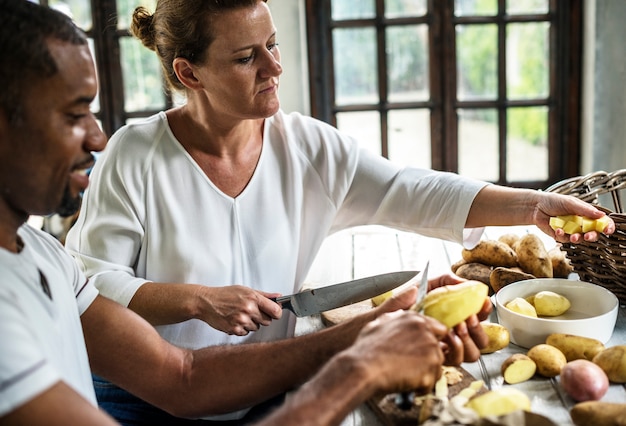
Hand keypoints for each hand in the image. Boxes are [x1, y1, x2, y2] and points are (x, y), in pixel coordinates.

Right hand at [196, 285, 281, 335]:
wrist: (206, 302)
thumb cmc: (225, 294)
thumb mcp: (245, 290)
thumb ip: (264, 295)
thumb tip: (278, 297)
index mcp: (253, 298)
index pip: (276, 311)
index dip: (277, 312)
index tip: (274, 312)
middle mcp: (248, 309)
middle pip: (268, 321)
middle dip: (262, 317)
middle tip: (253, 311)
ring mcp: (241, 321)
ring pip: (256, 328)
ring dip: (251, 323)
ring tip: (240, 314)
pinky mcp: (234, 330)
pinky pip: (246, 333)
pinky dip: (242, 328)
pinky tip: (235, 320)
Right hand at [347, 310, 447, 393]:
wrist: (363, 367)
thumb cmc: (366, 348)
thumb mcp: (379, 322)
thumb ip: (397, 316)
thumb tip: (402, 310)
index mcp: (414, 319)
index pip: (438, 329)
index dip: (431, 341)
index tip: (424, 351)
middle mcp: (426, 331)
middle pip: (439, 349)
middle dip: (428, 359)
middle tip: (414, 367)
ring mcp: (431, 349)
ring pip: (437, 366)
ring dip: (424, 373)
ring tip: (405, 376)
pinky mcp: (431, 368)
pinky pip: (432, 382)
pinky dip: (421, 387)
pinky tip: (406, 384)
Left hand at [377, 274, 491, 364]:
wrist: (382, 319)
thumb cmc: (401, 303)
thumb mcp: (422, 286)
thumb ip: (443, 281)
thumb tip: (463, 282)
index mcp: (453, 315)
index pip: (479, 316)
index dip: (485, 311)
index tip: (482, 304)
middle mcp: (453, 333)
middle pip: (482, 339)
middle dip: (479, 328)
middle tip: (469, 318)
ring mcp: (446, 346)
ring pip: (473, 352)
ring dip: (469, 339)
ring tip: (458, 327)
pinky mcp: (436, 357)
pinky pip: (456, 360)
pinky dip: (457, 349)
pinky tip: (448, 337)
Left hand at [534, 192, 615, 242]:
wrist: (536, 206)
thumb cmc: (553, 201)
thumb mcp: (570, 202)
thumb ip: (585, 209)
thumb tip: (601, 214)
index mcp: (585, 214)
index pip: (600, 222)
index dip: (607, 226)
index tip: (608, 230)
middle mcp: (580, 223)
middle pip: (592, 233)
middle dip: (592, 236)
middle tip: (589, 236)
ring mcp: (570, 230)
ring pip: (579, 239)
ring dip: (577, 238)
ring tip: (573, 235)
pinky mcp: (560, 236)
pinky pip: (565, 239)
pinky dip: (562, 235)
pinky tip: (558, 229)